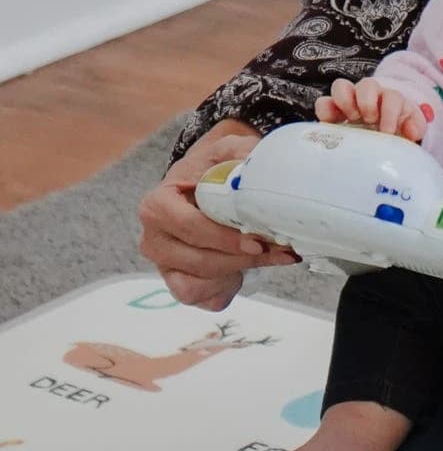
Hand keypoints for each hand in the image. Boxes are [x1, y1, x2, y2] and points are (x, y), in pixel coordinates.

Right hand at [137, 120, 296, 311]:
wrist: (205, 183)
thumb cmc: (213, 169)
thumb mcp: (227, 151)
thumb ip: (242, 155)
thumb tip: (262, 169)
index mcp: (157, 205)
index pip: (190, 228)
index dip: (225, 238)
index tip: (258, 240)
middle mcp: (154, 239)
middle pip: (199, 261)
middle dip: (242, 258)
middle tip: (280, 250)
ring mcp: (165, 265)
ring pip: (199, 284)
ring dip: (237, 273)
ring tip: (268, 256)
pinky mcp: (179, 283)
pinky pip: (203, 299)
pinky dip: (228, 289)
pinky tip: (246, 270)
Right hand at [316, 77, 427, 140]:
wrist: (377, 140)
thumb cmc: (394, 133)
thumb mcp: (408, 130)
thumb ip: (414, 127)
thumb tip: (413, 132)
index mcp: (390, 100)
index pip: (392, 98)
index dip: (390, 112)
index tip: (388, 131)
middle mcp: (369, 96)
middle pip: (367, 85)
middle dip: (368, 101)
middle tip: (369, 120)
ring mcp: (348, 101)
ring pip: (341, 86)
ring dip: (345, 100)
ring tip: (350, 118)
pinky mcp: (332, 111)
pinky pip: (323, 103)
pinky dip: (324, 110)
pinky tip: (329, 125)